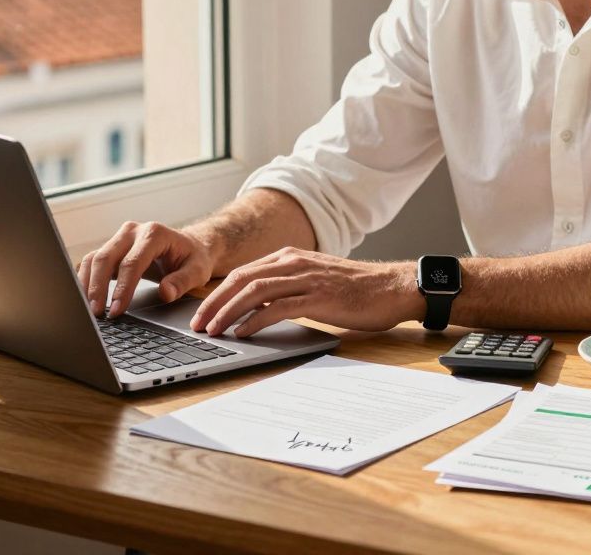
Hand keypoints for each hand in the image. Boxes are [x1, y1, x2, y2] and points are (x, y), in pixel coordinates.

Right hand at [77, 221, 215, 317]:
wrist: (189, 246)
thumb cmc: (193, 258)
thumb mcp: (197, 270)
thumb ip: (182, 281)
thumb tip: (165, 293)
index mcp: (154, 234)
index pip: (132, 262)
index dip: (123, 288)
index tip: (117, 310)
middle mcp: (133, 231)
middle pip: (106, 257)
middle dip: (98, 287)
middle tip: (96, 313)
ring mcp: (120, 238)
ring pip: (94, 258)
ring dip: (87, 284)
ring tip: (88, 309)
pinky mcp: (112, 248)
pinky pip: (92, 261)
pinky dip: (85, 279)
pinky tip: (85, 298)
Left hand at [191, 247, 424, 337]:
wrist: (392, 287)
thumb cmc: (357, 290)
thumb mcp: (314, 282)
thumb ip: (287, 290)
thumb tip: (256, 310)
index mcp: (290, 257)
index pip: (242, 273)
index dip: (217, 293)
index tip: (202, 312)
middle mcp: (294, 263)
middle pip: (241, 279)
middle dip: (213, 303)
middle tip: (197, 324)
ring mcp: (306, 278)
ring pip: (254, 291)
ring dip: (228, 312)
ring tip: (213, 330)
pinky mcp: (318, 296)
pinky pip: (278, 307)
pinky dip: (255, 320)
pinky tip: (243, 333)